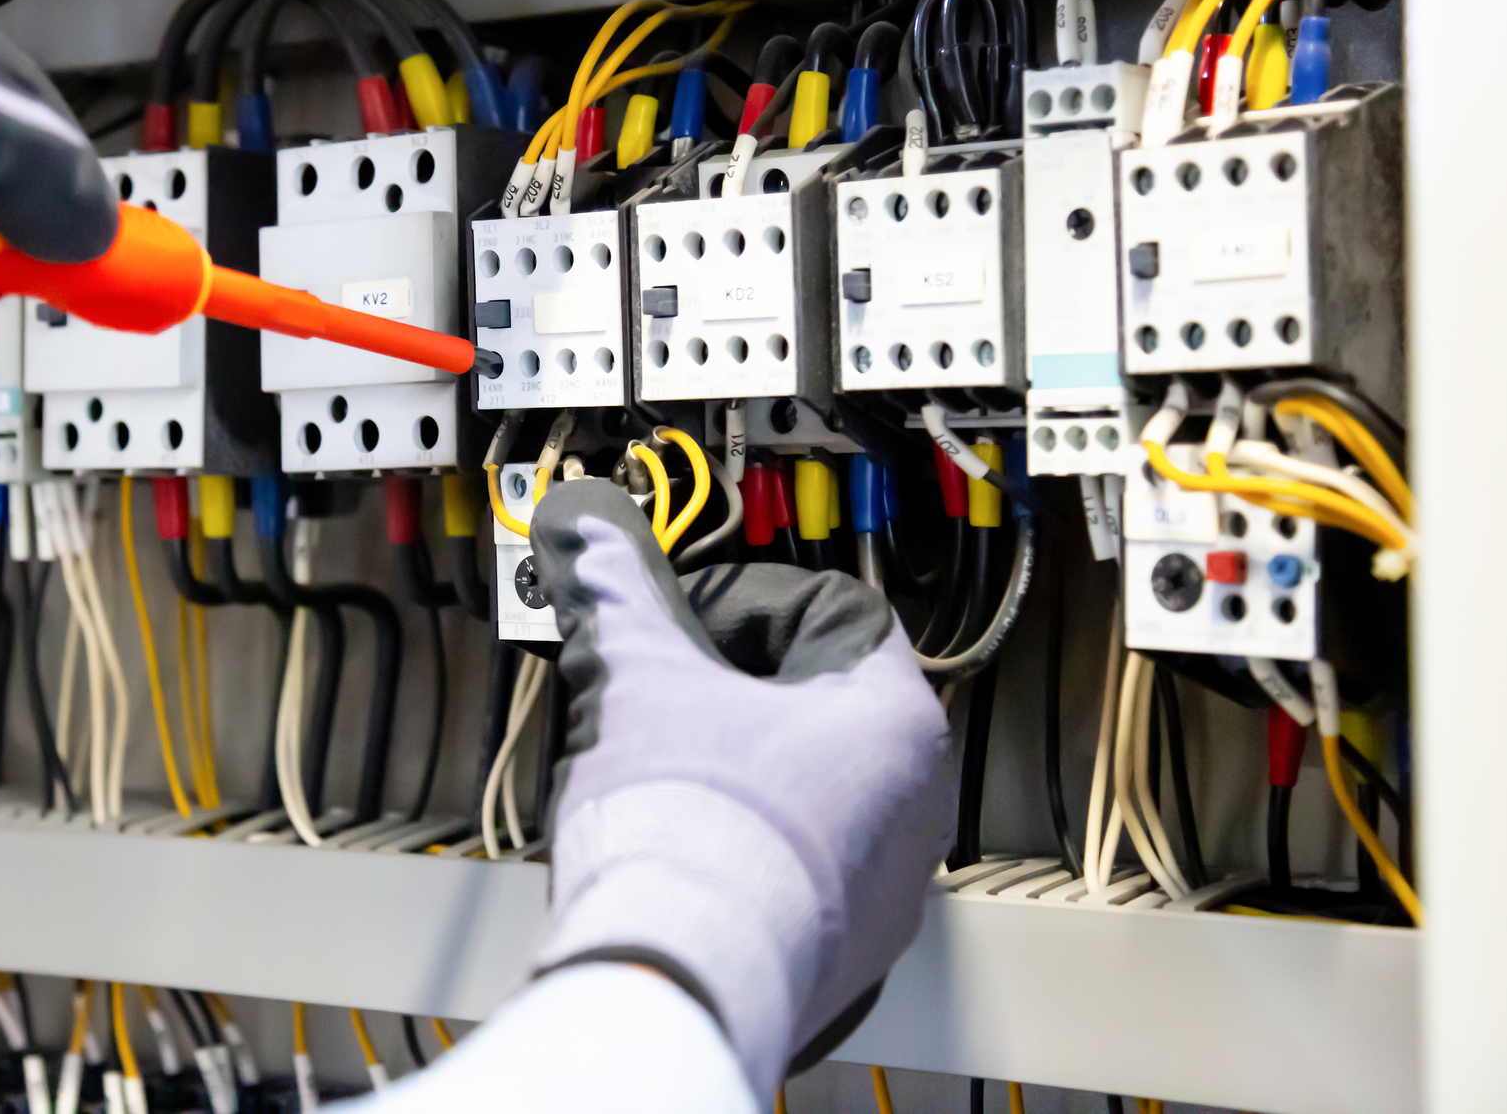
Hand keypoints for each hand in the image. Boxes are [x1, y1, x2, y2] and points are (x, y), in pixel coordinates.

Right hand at [525, 479, 953, 1095]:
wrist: (674, 976)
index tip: (678, 621)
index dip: (740, 600)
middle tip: (660, 694)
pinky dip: (744, 848)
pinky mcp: (847, 952)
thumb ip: (616, 591)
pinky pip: (800, 870)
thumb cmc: (682, 832)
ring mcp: (889, 887)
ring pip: (812, 790)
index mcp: (894, 716)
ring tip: (660, 777)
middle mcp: (918, 802)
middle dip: (732, 688)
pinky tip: (680, 853)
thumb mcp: (636, 678)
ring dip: (738, 769)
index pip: (831, 610)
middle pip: (821, 702)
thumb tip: (588, 530)